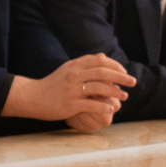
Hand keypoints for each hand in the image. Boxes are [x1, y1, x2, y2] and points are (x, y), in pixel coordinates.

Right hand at [6, 54, 134, 127]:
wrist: (32, 97)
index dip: (115, 65)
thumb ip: (84, 63)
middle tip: (133, 82)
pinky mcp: (70, 104)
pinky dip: (104, 107)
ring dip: (115, 92)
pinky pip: (91, 105)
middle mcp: (74, 75)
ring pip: (99, 88)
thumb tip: (103, 57)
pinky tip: (111, 109)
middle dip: (121, 77)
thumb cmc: (52, 84)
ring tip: (124, 96)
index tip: (124, 72)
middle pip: (102, 72)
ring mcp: (72, 90)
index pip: (99, 60)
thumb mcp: (67, 69)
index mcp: (74, 65)